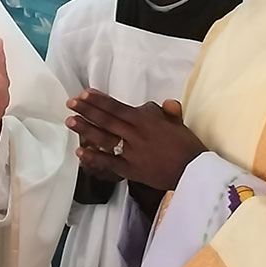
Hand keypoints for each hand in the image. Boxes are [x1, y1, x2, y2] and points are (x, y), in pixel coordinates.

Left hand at [66, 93, 205, 190]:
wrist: (195, 173)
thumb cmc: (187, 147)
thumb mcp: (179, 125)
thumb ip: (169, 113)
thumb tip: (167, 102)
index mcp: (146, 121)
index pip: (118, 108)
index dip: (99, 100)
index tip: (84, 94)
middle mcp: (136, 134)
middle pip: (107, 120)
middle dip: (87, 110)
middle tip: (70, 103)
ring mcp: (132, 153)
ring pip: (105, 138)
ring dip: (86, 129)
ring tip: (70, 121)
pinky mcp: (131, 170)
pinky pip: (109, 163)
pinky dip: (94, 158)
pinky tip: (80, 152)